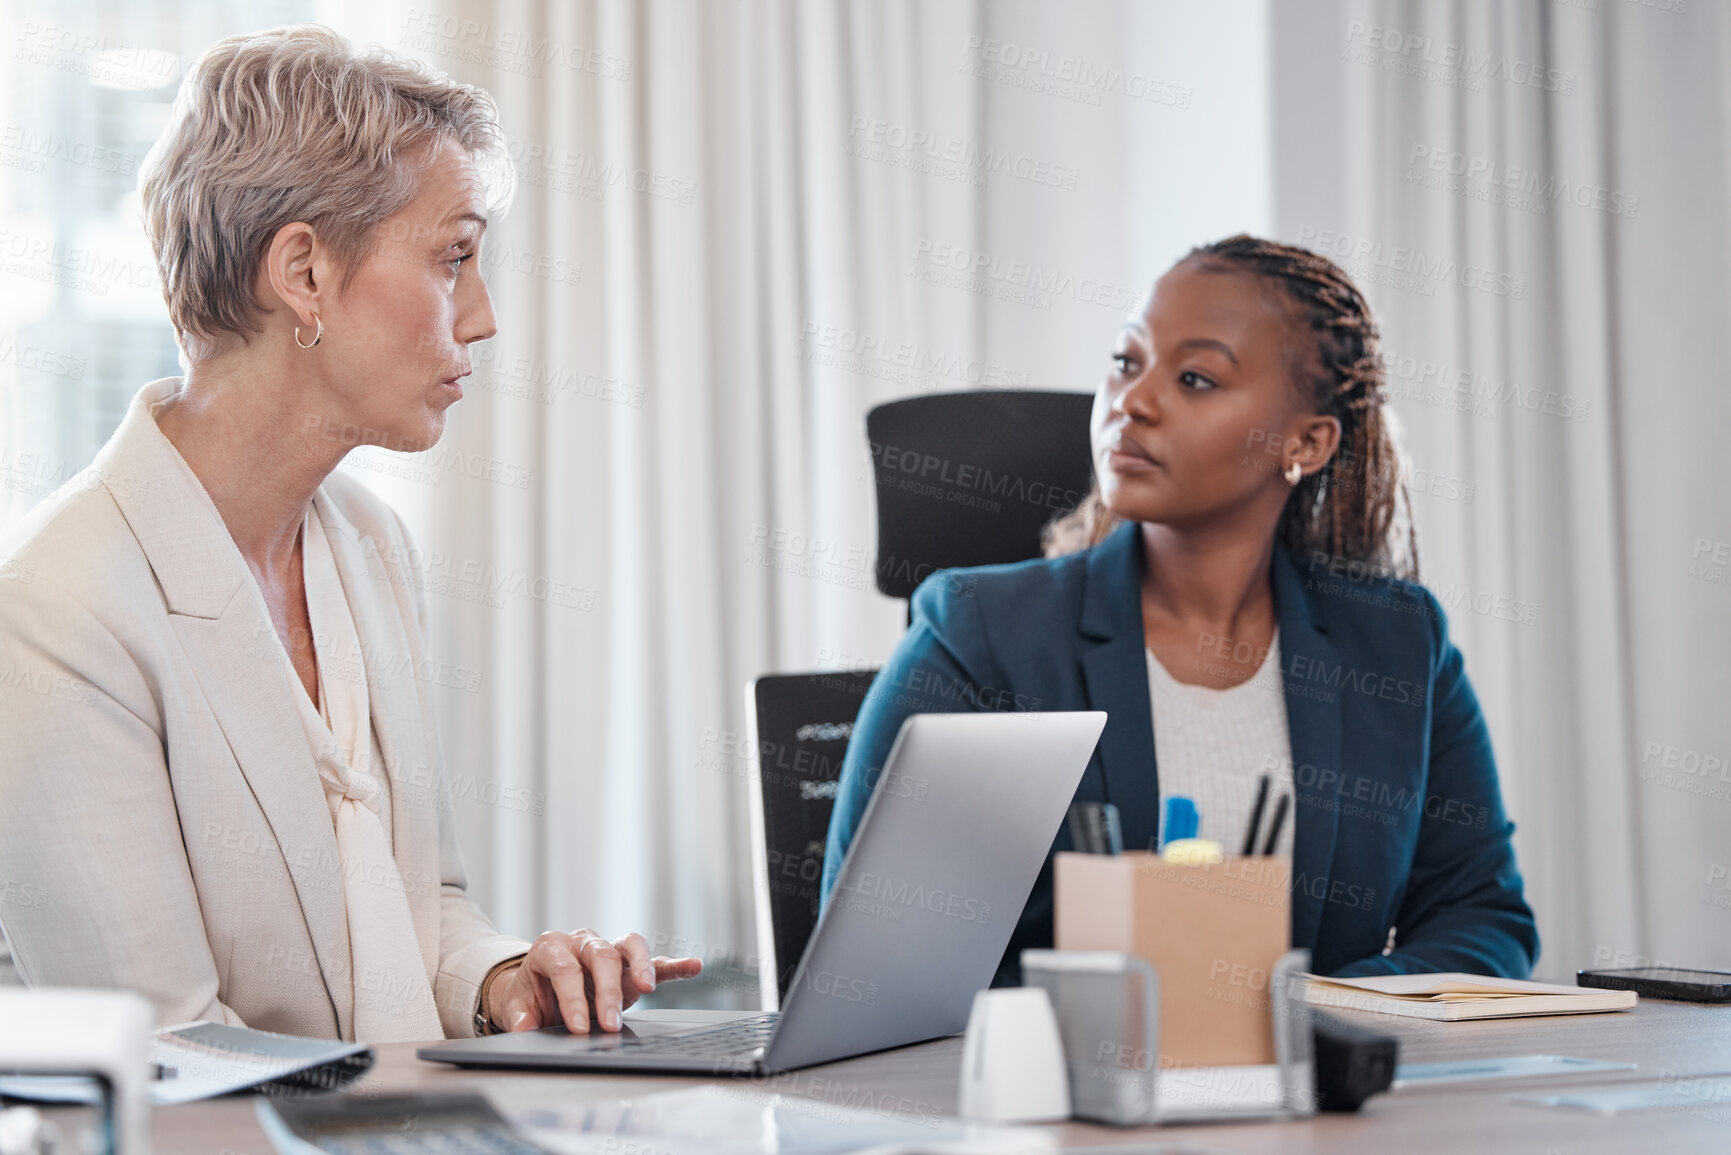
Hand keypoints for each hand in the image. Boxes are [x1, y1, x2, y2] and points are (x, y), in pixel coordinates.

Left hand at [486, 929, 702, 1033]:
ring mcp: (608, 948)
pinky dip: (674, 963)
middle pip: (600, 956)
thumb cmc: (532, 993)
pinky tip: (693, 966)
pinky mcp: (628, 963)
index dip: (572, 998)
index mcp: (551, 947)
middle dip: (607, 991)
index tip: (579, 1027)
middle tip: (609, 1024)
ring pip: (629, 945)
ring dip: (641, 966)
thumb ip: (520, 1016)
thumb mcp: (518, 1005)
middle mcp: (582, 941)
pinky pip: (654, 959)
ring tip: (648, 988)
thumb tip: (526, 1028)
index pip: (566, 969)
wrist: (540, 986)